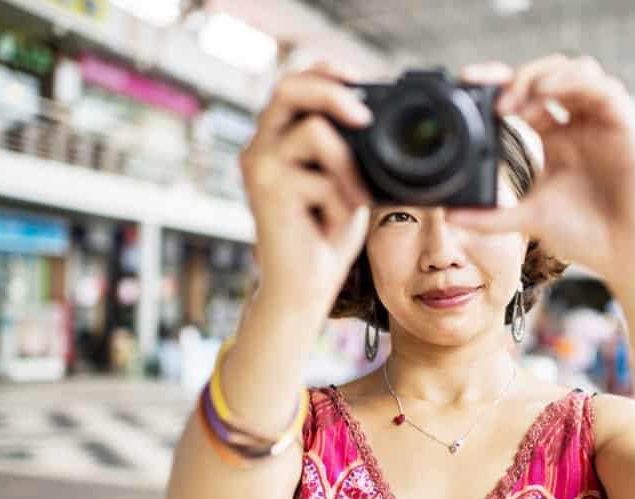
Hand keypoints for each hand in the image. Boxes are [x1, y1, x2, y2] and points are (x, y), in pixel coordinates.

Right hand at [240, 61, 373, 310]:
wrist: (303, 288)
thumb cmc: (325, 237)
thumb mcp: (346, 183)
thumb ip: (350, 151)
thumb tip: (375, 120)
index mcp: (276, 140)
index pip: (293, 84)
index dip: (324, 73)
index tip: (357, 78)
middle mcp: (260, 147)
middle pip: (288, 86)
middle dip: (333, 92)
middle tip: (365, 117)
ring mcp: (260, 167)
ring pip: (312, 130)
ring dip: (348, 167)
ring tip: (354, 200)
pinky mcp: (268, 190)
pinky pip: (322, 177)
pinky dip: (341, 202)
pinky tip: (332, 226)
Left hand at [451, 55, 634, 297]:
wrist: (628, 256)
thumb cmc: (588, 237)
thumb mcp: (528, 220)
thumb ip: (490, 217)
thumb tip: (449, 215)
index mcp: (554, 139)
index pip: (524, 97)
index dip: (498, 83)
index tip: (469, 83)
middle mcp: (577, 125)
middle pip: (548, 75)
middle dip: (518, 77)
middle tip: (495, 100)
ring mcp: (601, 123)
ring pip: (576, 71)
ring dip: (544, 75)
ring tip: (517, 99)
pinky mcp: (624, 126)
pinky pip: (604, 88)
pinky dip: (574, 82)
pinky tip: (548, 93)